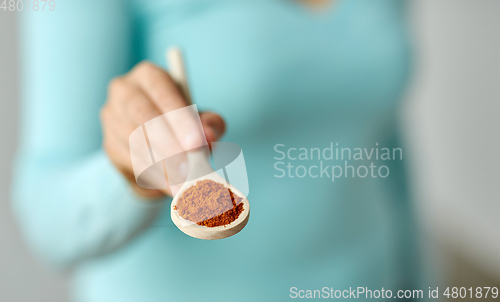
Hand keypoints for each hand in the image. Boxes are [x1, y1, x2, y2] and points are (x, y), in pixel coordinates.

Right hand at [100, 61, 224, 197]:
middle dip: (169, 145)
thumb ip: (210, 124)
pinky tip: (171, 187)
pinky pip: (130, 161)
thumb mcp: (202, 121)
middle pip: (143, 116)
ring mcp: (112, 117)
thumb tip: (209, 136)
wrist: (158, 148)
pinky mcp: (109, 144)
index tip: (197, 143)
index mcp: (150, 76)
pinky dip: (153, 176)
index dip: (180, 118)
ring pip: (134, 141)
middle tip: (190, 169)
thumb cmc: (183, 126)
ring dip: (162, 165)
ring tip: (185, 183)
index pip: (162, 92)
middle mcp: (125, 90)